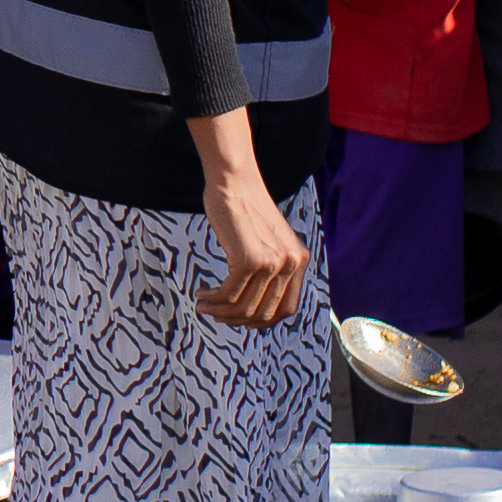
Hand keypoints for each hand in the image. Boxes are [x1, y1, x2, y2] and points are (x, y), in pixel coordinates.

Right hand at [195, 159, 308, 327]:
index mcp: (299, 261)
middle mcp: (290, 264)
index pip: (287, 308)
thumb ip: (270, 266)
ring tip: (203, 306)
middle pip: (264, 312)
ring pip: (244, 307)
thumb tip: (253, 303)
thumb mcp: (268, 240)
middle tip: (215, 314)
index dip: (263, 321)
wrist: (234, 181)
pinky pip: (228, 293)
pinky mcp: (249, 260)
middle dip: (236, 320)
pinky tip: (202, 293)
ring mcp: (271, 263)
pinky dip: (213, 299)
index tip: (241, 321)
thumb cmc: (244, 207)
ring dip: (220, 312)